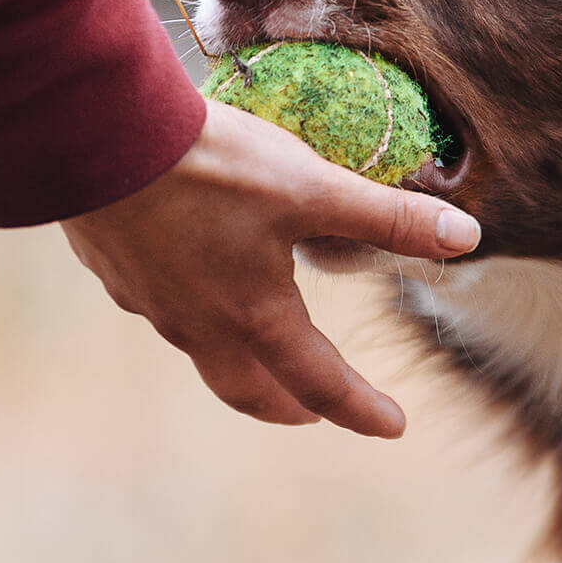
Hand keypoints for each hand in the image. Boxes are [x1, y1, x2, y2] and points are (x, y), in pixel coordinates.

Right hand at [60, 100, 480, 436]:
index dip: (363, 408)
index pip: (321, 383)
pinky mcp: (114, 270)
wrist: (94, 136)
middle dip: (289, 404)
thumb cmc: (210, 166)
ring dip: (239, 361)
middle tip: (316, 410)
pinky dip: (192, 312)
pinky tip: (192, 280)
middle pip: (249, 390)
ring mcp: (150, 303)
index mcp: (255, 316)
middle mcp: (200, 325)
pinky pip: (162, 308)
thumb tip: (467, 236)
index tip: (393, 425)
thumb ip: (388, 215)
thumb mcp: (312, 186)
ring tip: (256, 345)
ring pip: (202, 352)